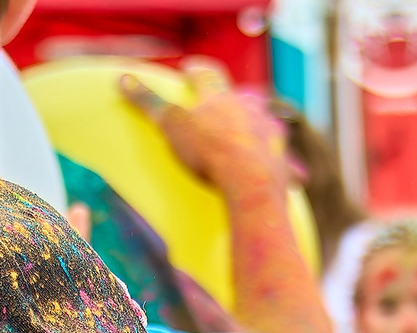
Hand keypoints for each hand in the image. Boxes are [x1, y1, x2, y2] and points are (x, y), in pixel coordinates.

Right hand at [120, 59, 287, 196]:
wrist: (250, 181)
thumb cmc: (208, 151)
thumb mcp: (171, 124)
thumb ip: (148, 102)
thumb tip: (122, 79)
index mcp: (220, 98)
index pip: (207, 75)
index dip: (197, 70)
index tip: (191, 67)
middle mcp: (248, 110)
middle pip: (239, 98)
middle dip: (231, 100)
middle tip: (223, 102)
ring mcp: (268, 134)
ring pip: (265, 124)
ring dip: (259, 126)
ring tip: (254, 133)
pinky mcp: (281, 160)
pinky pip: (285, 162)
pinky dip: (286, 166)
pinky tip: (295, 174)